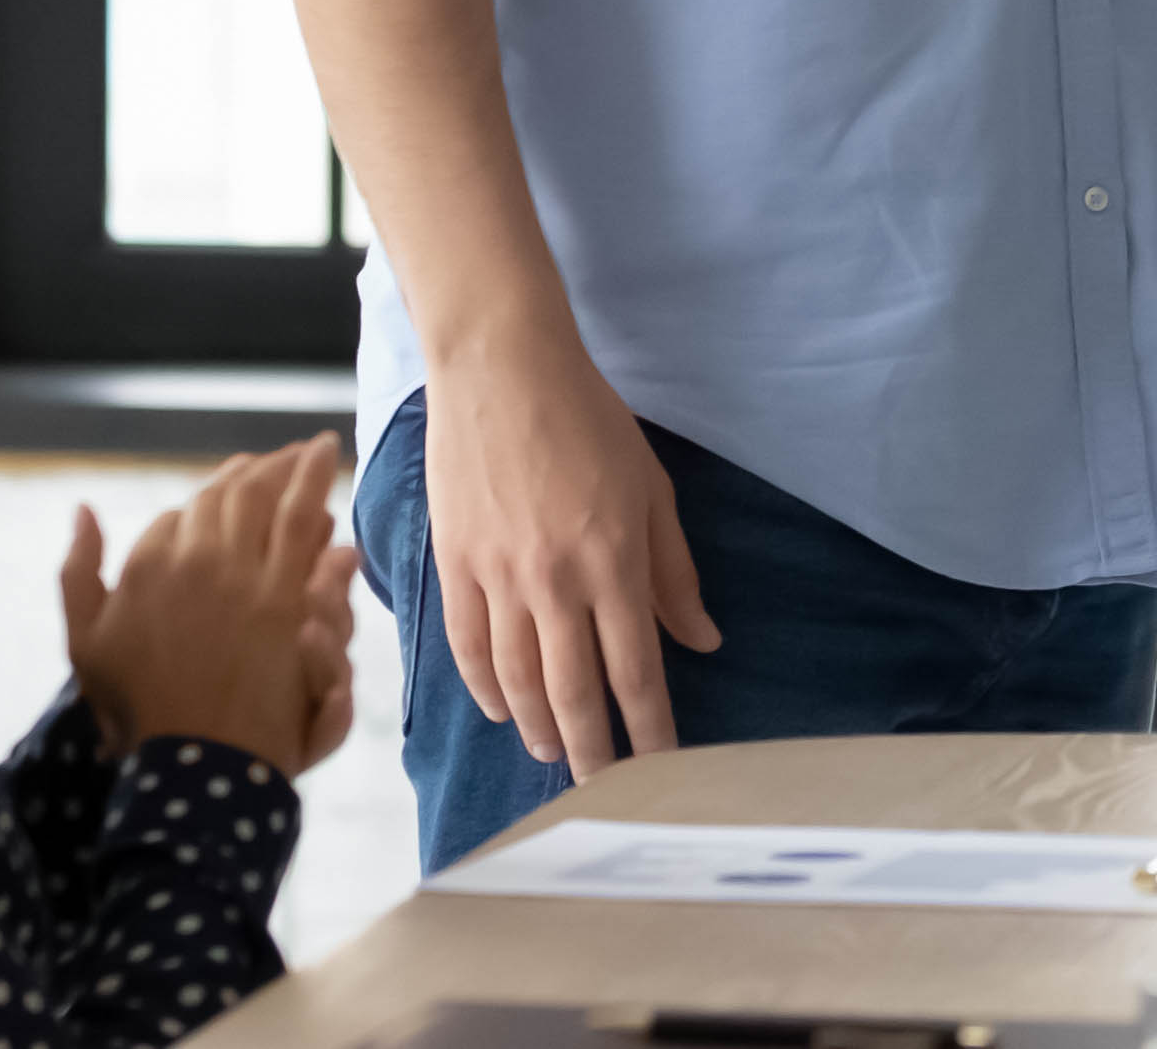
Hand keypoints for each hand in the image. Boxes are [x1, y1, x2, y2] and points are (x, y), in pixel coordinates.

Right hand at [68, 433, 359, 774]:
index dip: (215, 490)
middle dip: (263, 469)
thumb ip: (80, 572)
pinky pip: (307, 538)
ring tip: (316, 451)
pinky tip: (331, 496)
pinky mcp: (290, 605)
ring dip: (300, 472)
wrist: (189, 763)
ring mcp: (248, 579)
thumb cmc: (133, 708)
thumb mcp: (84, 641)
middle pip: (236, 493)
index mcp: (150, 564)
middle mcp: (199, 561)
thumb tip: (84, 509)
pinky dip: (318, 510)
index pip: (189, 508)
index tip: (235, 479)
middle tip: (287, 454)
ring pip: (275, 504)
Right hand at [422, 332, 719, 776]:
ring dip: (537, 727)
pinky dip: (485, 686)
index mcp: (612, 562)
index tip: (664, 767)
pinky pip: (467, 645)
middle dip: (594, 751)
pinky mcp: (454, 563)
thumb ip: (673, 573)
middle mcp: (553, 581)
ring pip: (516, 679)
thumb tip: (702, 641)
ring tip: (555, 754)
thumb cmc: (588, 419)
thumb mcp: (652, 489)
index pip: (636, 670)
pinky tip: (501, 708)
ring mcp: (497, 576)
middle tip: (605, 791)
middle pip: (573, 692)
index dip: (650, 728)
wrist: (501, 367)